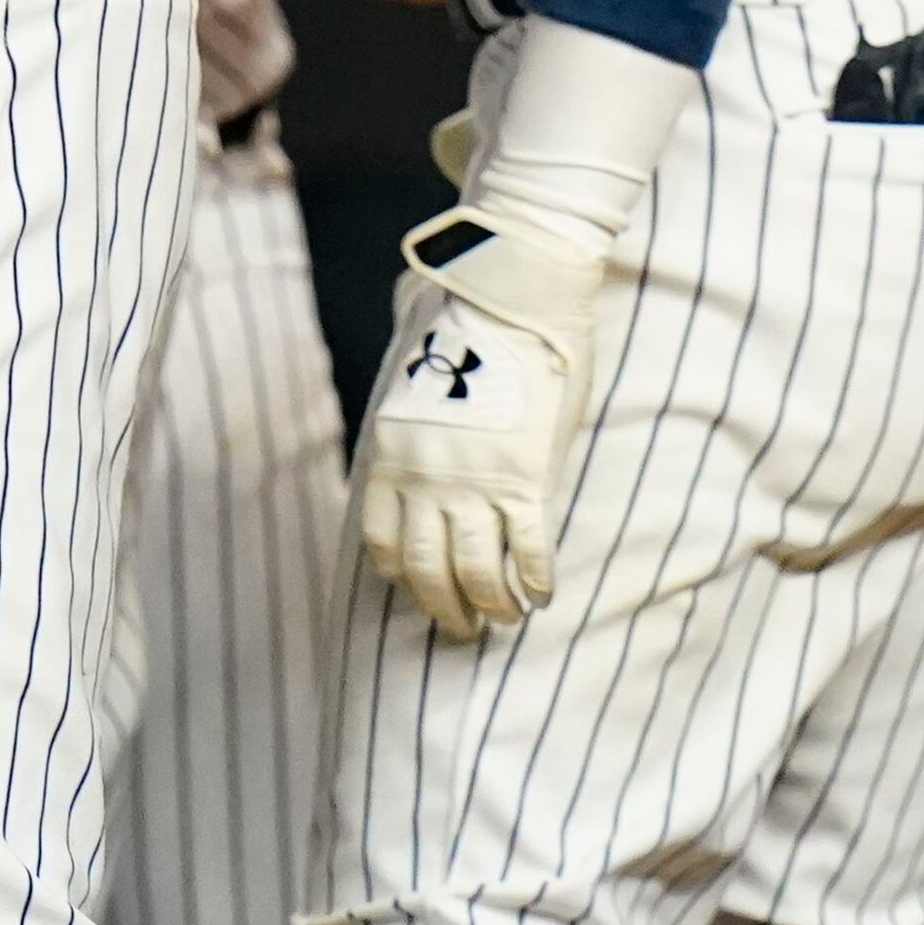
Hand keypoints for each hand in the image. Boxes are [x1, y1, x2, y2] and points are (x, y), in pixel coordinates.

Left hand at [354, 208, 609, 638]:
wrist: (508, 295)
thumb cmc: (462, 321)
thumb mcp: (412, 372)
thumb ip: (412, 411)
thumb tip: (413, 412)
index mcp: (390, 450)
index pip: (380, 538)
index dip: (398, 574)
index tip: (414, 589)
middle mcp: (423, 475)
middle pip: (425, 568)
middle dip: (443, 608)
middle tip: (462, 629)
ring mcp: (473, 481)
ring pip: (476, 572)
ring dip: (491, 607)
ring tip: (505, 620)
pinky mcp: (525, 478)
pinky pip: (528, 552)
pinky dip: (535, 583)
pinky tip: (543, 595)